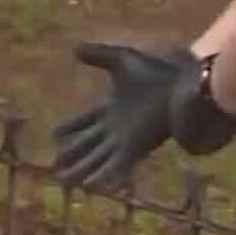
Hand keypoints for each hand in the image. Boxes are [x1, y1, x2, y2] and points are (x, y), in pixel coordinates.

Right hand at [53, 44, 196, 188]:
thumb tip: (74, 48)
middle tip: (53, 165)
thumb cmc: (157, 70)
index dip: (70, 127)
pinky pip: (115, 166)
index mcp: (112, 106)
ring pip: (97, 158)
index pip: (85, 120)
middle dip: (71, 154)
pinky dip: (102, 176)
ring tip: (63, 179)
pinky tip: (88, 186)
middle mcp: (117, 127)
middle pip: (88, 144)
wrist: (182, 85)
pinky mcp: (136, 148)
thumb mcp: (122, 58)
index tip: (53, 135)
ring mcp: (126, 140)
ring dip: (81, 169)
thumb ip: (98, 55)